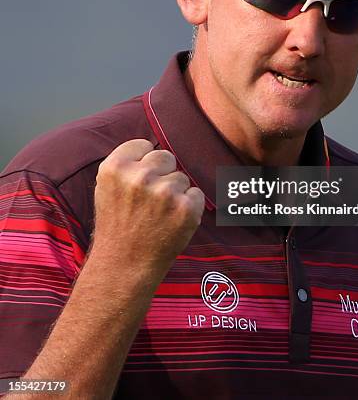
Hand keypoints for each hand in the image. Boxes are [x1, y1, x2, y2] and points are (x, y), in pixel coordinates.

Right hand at [92, 139, 204, 275]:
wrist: (123, 266)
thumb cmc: (117, 226)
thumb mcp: (107, 188)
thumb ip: (127, 164)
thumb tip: (153, 144)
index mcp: (115, 167)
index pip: (144, 145)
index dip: (144, 163)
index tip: (139, 180)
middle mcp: (139, 176)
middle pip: (166, 156)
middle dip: (162, 174)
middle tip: (150, 201)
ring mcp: (164, 192)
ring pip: (182, 178)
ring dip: (175, 194)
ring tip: (158, 216)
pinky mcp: (186, 208)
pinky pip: (197, 194)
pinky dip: (190, 207)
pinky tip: (172, 222)